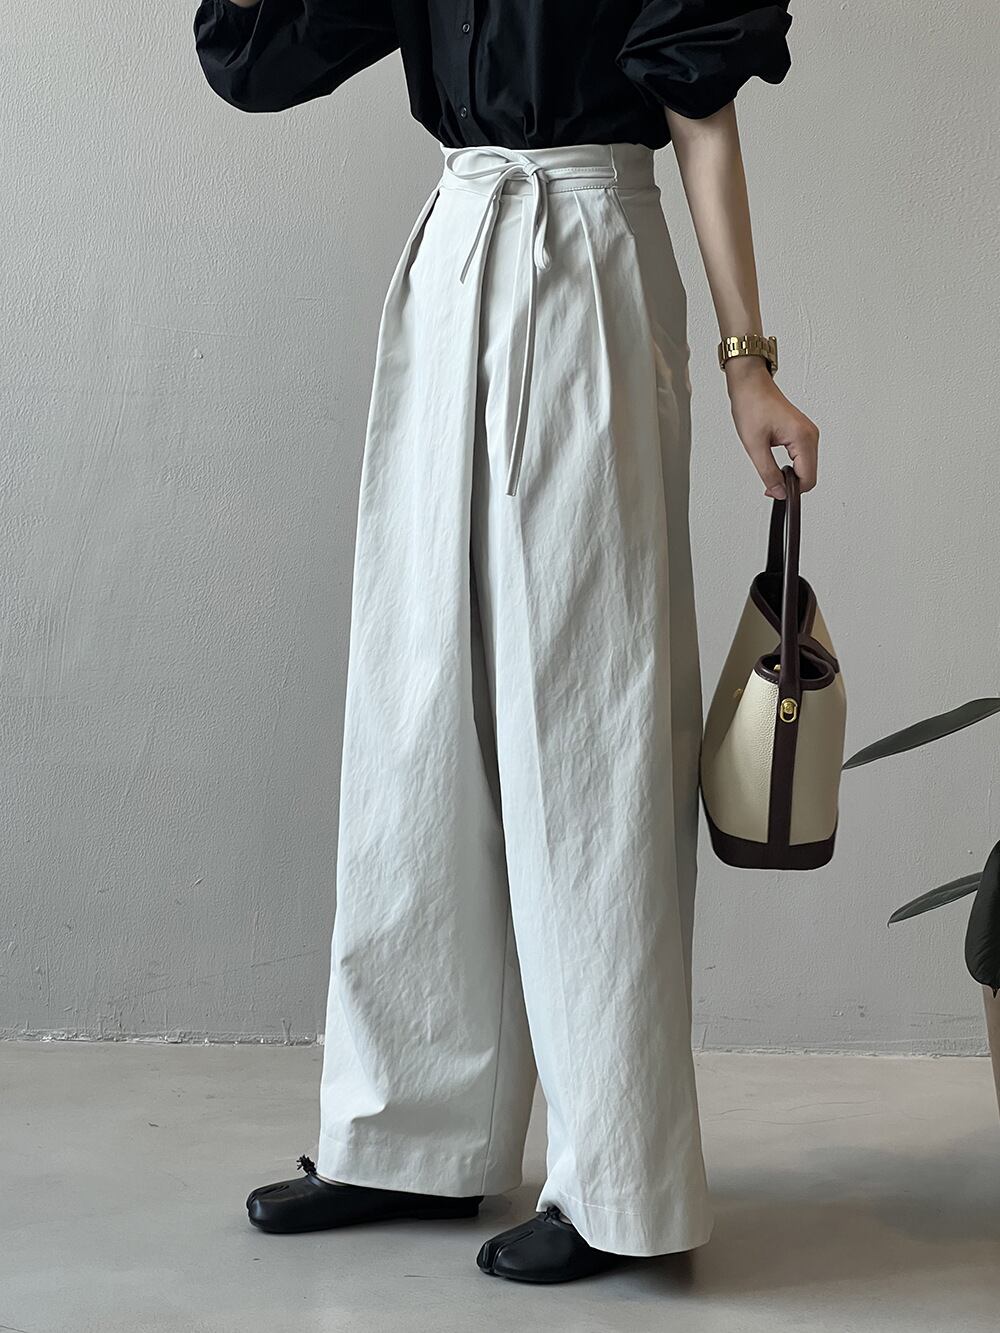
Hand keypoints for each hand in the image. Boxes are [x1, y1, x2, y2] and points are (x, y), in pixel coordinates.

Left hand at [724, 356, 818, 499]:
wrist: (751, 385)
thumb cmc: (752, 406)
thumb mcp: (755, 446)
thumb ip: (768, 473)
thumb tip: (779, 492)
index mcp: (803, 437)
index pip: (808, 479)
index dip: (792, 491)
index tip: (773, 491)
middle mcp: (811, 435)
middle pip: (809, 475)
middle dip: (791, 484)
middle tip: (769, 483)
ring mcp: (809, 433)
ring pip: (806, 467)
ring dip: (791, 474)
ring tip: (771, 469)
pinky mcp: (803, 432)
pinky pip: (803, 457)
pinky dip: (792, 465)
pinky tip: (778, 463)